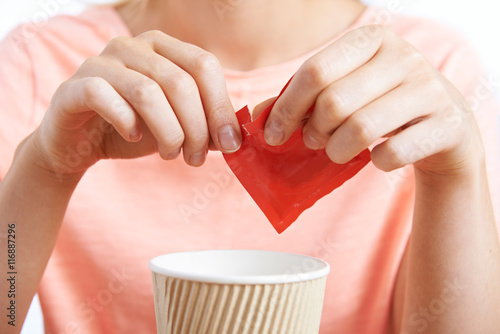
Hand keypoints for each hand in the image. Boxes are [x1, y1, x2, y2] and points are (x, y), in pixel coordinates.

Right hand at [33, 30, 240, 176]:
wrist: (80, 142)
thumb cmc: (133, 129)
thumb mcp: (176, 126)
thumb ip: (204, 125)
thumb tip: (234, 137)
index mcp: (163, 48)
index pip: (204, 65)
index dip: (221, 106)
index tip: (229, 143)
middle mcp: (133, 46)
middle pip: (180, 82)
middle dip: (196, 128)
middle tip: (196, 158)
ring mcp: (102, 62)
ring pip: (148, 92)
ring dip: (168, 133)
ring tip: (171, 155)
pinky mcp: (76, 85)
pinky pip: (106, 98)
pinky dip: (127, 123)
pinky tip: (134, 137)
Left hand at [264, 25, 482, 176]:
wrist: (445, 124)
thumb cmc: (381, 105)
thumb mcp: (344, 92)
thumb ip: (301, 100)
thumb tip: (257, 118)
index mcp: (372, 39)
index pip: (315, 71)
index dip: (286, 108)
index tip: (272, 134)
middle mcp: (404, 56)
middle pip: (334, 102)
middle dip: (312, 131)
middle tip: (311, 142)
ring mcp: (430, 89)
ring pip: (360, 129)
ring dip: (337, 150)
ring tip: (336, 152)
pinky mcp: (447, 124)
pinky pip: (391, 153)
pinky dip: (376, 162)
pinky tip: (377, 156)